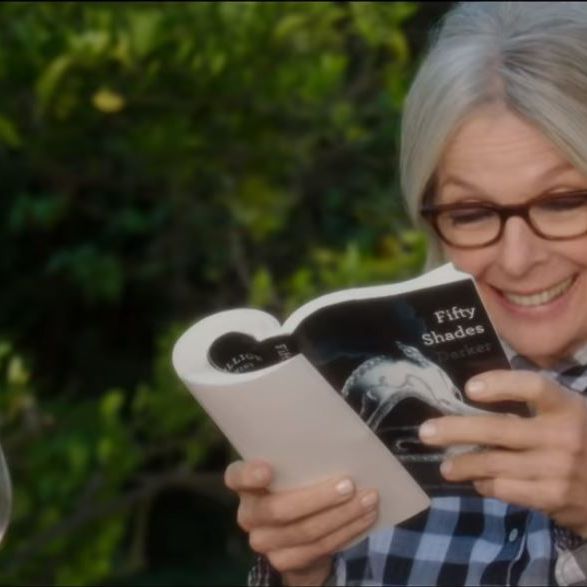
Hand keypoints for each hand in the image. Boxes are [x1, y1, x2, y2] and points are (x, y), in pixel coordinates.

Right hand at [224, 459, 378, 585]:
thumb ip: (299, 458)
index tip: (268, 469)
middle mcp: (248, 515)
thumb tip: (337, 435)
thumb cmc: (296, 484)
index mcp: (244, 485)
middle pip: (279, 510)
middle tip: (350, 484)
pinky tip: (365, 517)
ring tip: (369, 499)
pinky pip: (319, 548)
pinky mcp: (283, 562)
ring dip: (343, 515)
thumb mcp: (292, 469)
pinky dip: (347, 531)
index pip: (236, 477)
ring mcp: (263, 542)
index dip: (249, 475)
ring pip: (305, 531)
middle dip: (319, 497)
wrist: (296, 535)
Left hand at [419, 370, 586, 536]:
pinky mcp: (552, 498)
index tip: (469, 388)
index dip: (500, 384)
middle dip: (456, 429)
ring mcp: (557, 469)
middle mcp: (563, 436)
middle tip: (426, 432)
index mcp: (569, 406)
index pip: (533, 386)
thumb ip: (538, 404)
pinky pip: (506, 489)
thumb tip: (477, 393)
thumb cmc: (586, 440)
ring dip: (464, 464)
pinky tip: (479, 482)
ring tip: (446, 466)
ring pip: (495, 463)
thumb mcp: (572, 413)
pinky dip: (487, 485)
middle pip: (498, 428)